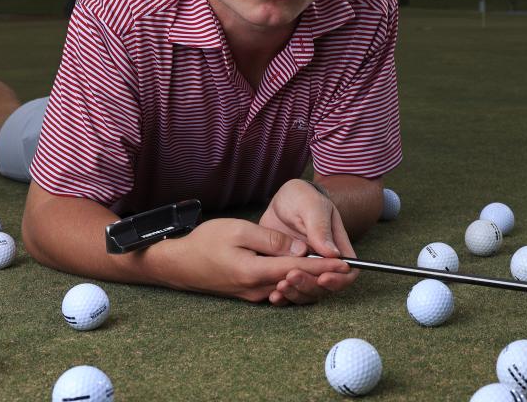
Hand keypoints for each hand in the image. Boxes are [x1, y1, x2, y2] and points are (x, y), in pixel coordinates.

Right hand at [163, 218, 350, 304]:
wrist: (178, 263)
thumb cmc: (205, 242)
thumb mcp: (239, 231)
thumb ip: (271, 240)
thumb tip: (299, 249)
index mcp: (255, 272)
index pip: (299, 270)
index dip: (325, 267)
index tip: (346, 264)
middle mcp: (257, 289)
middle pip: (298, 283)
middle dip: (324, 277)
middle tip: (348, 270)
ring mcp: (253, 294)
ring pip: (289, 288)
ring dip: (311, 281)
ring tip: (333, 272)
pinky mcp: (249, 293)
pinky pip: (278, 288)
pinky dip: (294, 282)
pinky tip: (304, 273)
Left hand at [259, 179, 358, 304]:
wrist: (280, 201)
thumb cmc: (302, 198)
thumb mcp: (312, 206)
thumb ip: (321, 228)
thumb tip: (333, 254)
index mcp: (337, 248)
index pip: (348, 272)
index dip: (338, 280)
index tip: (322, 277)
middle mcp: (322, 264)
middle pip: (325, 288)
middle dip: (310, 286)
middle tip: (291, 276)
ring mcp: (304, 270)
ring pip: (307, 294)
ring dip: (295, 294)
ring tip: (280, 286)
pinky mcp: (286, 273)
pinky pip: (288, 292)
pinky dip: (283, 297)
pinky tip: (273, 296)